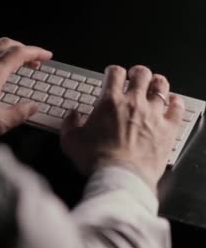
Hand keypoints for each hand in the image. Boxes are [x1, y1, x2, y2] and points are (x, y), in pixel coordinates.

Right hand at [61, 65, 184, 191]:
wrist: (119, 177)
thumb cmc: (96, 160)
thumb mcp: (70, 140)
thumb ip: (69, 123)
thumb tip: (72, 115)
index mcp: (109, 102)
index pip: (114, 73)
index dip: (113, 71)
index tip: (112, 74)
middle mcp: (133, 103)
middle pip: (142, 74)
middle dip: (138, 72)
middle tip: (135, 75)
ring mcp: (153, 114)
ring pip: (161, 87)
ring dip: (157, 83)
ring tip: (155, 84)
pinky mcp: (168, 129)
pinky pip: (177, 108)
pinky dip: (176, 102)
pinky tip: (174, 102)